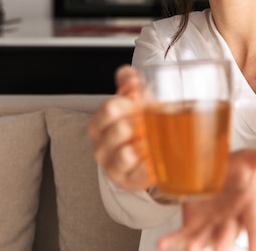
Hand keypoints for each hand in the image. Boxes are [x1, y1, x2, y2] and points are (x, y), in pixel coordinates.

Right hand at [87, 65, 155, 190]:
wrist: (144, 155)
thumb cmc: (138, 126)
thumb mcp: (134, 102)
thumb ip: (129, 84)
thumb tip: (127, 73)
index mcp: (99, 124)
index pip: (109, 108)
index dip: (129, 102)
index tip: (141, 100)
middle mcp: (101, 146)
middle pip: (120, 128)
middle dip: (141, 122)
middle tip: (152, 121)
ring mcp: (112, 166)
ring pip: (126, 153)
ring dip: (145, 144)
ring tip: (154, 139)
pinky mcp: (127, 182)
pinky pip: (139, 173)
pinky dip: (150, 165)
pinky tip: (156, 157)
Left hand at [157, 148, 255, 250]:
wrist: (214, 169)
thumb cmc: (236, 168)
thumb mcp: (249, 159)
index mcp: (248, 206)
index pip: (254, 223)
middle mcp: (230, 220)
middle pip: (227, 233)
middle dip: (223, 241)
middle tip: (218, 249)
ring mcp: (210, 224)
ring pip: (204, 237)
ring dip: (195, 243)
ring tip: (189, 248)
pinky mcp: (192, 224)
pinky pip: (181, 235)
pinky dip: (171, 241)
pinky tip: (161, 245)